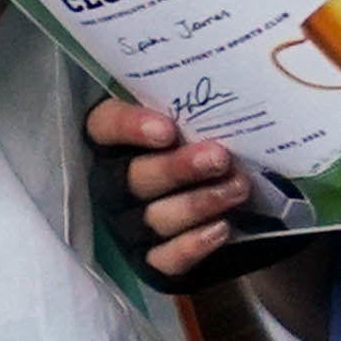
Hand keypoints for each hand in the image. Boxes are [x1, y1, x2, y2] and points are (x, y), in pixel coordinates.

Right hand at [85, 93, 257, 285]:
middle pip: (132, 178)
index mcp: (115, 142)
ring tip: (237, 189)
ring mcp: (129, 226)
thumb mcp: (195, 124)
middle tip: (219, 158)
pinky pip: (164, 258)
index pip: (104, 126)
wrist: (222, 207)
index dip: (129, 127)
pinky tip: (220, 229)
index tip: (167, 129)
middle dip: (177, 168)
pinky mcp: (150, 261)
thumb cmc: (201, 150)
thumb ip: (196, 110)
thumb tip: (233, 80)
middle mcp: (113, 185)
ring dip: (197, 203)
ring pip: (153, 218)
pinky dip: (191, 245)